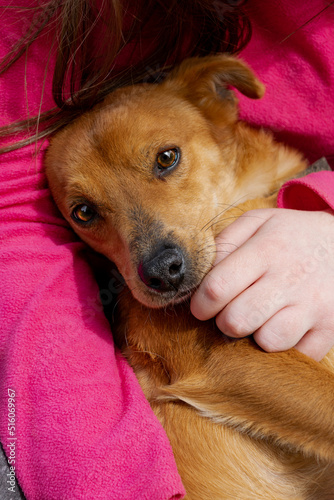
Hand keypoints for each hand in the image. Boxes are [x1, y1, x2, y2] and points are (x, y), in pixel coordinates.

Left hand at [190, 208, 333, 360]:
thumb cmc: (292, 236)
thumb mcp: (259, 222)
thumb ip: (224, 243)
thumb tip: (199, 275)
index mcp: (267, 249)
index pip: (217, 288)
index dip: (201, 304)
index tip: (203, 307)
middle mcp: (290, 278)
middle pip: (236, 321)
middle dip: (224, 322)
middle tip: (232, 312)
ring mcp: (313, 305)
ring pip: (268, 342)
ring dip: (256, 336)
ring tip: (262, 319)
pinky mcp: (330, 327)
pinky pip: (298, 356)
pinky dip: (286, 349)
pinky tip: (284, 329)